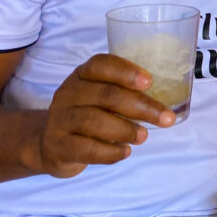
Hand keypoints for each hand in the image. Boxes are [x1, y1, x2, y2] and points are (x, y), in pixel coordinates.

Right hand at [33, 53, 173, 177]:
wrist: (49, 144)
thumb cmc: (87, 114)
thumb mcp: (99, 96)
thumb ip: (124, 92)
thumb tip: (167, 99)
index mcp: (82, 75)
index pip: (101, 65)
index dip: (126, 71)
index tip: (149, 81)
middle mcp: (68, 93)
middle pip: (105, 95)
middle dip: (140, 106)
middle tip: (165, 118)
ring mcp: (60, 120)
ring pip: (94, 121)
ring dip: (125, 129)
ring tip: (143, 136)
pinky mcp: (58, 146)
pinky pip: (86, 149)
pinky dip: (110, 152)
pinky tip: (125, 152)